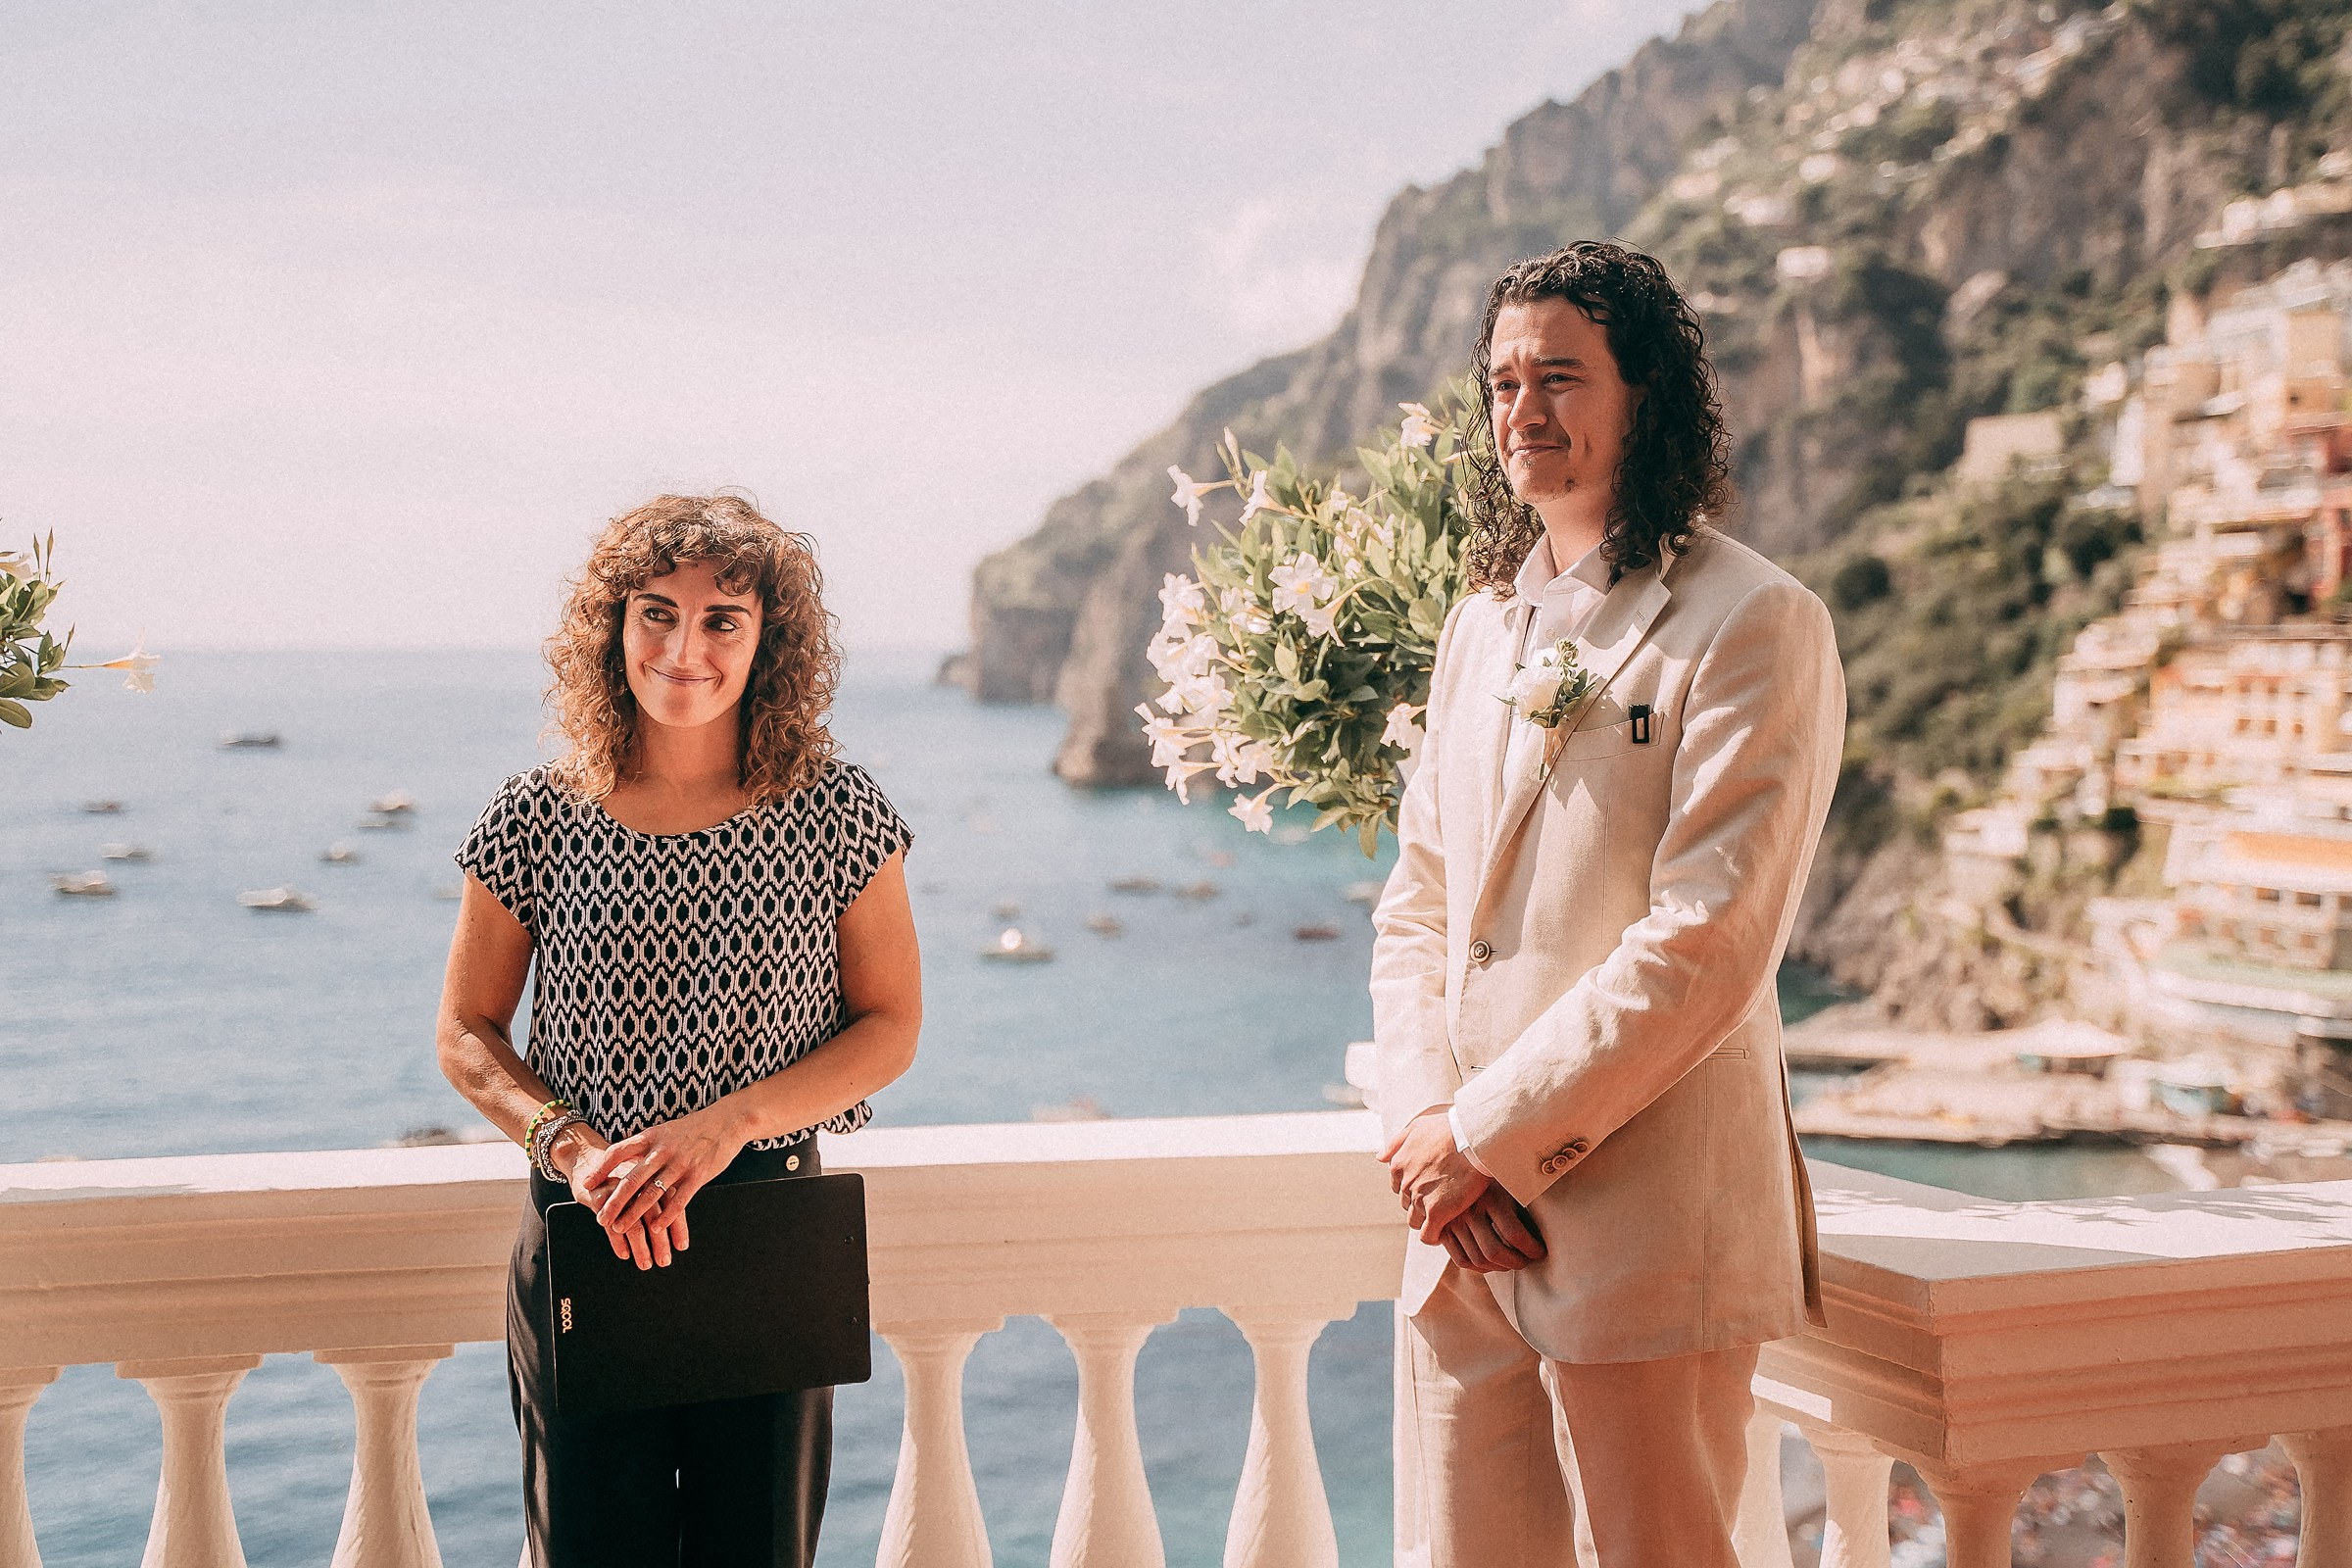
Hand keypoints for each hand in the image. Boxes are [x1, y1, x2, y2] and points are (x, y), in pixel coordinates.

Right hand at [550, 1125, 667, 1270]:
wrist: (587, 1156)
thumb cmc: (619, 1172)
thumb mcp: (641, 1178)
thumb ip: (658, 1194)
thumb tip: (673, 1222)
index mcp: (654, 1177)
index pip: (672, 1204)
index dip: (678, 1227)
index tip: (681, 1246)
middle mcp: (639, 1184)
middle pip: (655, 1217)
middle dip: (661, 1242)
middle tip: (664, 1261)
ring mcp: (619, 1192)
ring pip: (634, 1224)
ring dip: (641, 1247)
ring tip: (646, 1263)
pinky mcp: (600, 1198)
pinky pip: (611, 1225)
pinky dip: (618, 1242)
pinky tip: (624, 1254)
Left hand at [579, 1106, 747, 1267]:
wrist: (728, 1121)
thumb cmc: (694, 1129)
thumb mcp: (665, 1131)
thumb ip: (646, 1146)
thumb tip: (621, 1159)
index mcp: (651, 1137)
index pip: (618, 1152)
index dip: (600, 1169)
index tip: (586, 1185)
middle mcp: (663, 1150)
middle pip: (631, 1179)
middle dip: (613, 1202)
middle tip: (600, 1218)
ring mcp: (681, 1163)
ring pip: (652, 1193)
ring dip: (634, 1213)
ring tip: (620, 1228)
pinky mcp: (699, 1174)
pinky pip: (680, 1199)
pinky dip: (667, 1216)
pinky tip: (657, 1228)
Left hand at [1381, 1108, 1490, 1244]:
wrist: (1473, 1136)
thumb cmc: (1450, 1128)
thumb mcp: (1417, 1126)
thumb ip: (1396, 1143)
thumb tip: (1379, 1157)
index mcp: (1399, 1165)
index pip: (1398, 1187)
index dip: (1414, 1190)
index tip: (1430, 1189)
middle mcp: (1405, 1183)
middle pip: (1407, 1204)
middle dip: (1421, 1204)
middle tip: (1442, 1200)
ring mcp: (1419, 1198)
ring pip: (1415, 1221)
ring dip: (1427, 1220)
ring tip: (1446, 1217)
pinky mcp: (1436, 1211)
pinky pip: (1428, 1235)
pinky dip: (1434, 1236)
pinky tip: (1446, 1231)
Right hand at [1436, 1186, 1545, 1273]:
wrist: (1461, 1165)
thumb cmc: (1498, 1178)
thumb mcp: (1512, 1185)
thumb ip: (1525, 1206)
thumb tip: (1548, 1233)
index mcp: (1491, 1196)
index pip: (1514, 1234)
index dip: (1531, 1249)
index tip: (1541, 1252)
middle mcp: (1469, 1209)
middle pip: (1494, 1251)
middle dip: (1517, 1262)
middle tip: (1528, 1261)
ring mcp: (1453, 1221)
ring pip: (1479, 1259)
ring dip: (1500, 1267)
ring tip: (1513, 1262)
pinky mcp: (1444, 1230)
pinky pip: (1462, 1260)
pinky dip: (1479, 1268)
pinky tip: (1493, 1263)